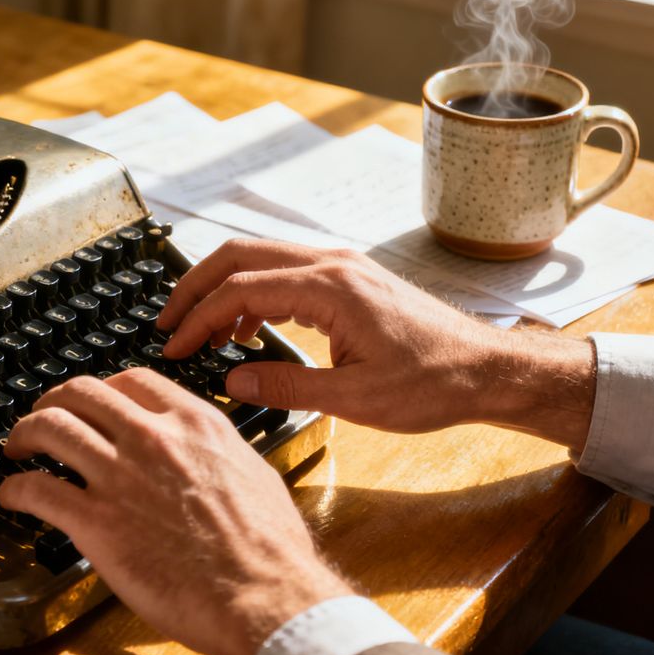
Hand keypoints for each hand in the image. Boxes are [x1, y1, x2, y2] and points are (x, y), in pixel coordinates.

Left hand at [0, 370, 353, 654]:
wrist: (263, 596)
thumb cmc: (271, 551)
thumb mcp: (255, 475)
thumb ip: (221, 455)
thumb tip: (213, 458)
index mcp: (195, 423)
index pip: (133, 381)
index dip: (104, 389)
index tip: (94, 404)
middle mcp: (153, 438)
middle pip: (81, 393)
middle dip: (54, 401)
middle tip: (43, 419)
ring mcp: (120, 477)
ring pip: (50, 428)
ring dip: (24, 434)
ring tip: (17, 448)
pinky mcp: (95, 523)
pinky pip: (36, 489)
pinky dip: (14, 489)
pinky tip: (10, 496)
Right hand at [157, 239, 595, 446]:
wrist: (486, 369)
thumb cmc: (434, 382)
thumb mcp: (356, 400)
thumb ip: (287, 388)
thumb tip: (232, 381)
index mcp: (331, 288)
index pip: (240, 289)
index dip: (198, 318)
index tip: (174, 347)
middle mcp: (333, 264)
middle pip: (240, 255)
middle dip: (195, 288)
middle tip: (167, 324)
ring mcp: (342, 266)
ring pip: (260, 257)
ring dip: (223, 288)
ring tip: (201, 333)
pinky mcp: (349, 278)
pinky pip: (285, 271)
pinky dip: (253, 294)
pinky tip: (247, 331)